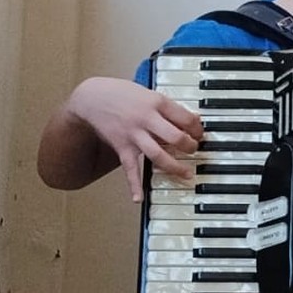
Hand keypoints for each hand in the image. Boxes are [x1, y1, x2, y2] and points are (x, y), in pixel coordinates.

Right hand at [67, 77, 202, 200]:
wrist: (92, 97)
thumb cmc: (124, 94)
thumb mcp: (150, 93)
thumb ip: (170, 108)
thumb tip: (195, 119)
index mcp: (157, 103)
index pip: (186, 119)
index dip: (198, 129)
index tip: (200, 134)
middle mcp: (146, 119)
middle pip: (176, 137)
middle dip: (190, 146)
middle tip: (194, 149)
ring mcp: (134, 135)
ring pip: (158, 155)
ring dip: (174, 166)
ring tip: (186, 174)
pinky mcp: (122, 147)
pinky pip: (129, 168)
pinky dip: (134, 185)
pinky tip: (138, 198)